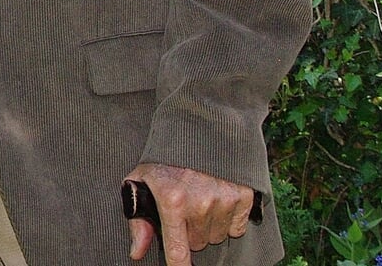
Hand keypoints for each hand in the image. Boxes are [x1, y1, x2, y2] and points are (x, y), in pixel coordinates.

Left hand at [124, 163, 256, 264]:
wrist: (198, 128)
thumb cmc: (165, 156)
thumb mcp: (141, 181)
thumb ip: (138, 220)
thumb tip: (137, 252)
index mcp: (173, 201)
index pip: (178, 251)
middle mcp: (201, 203)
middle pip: (197, 244)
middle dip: (189, 232)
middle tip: (184, 207)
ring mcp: (225, 200)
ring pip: (216, 237)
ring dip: (208, 225)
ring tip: (200, 199)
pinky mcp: (244, 196)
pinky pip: (236, 228)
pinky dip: (228, 220)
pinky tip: (218, 199)